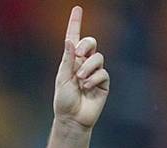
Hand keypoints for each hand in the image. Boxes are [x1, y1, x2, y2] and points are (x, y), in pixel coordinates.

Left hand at [54, 6, 108, 128]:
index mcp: (71, 60)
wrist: (72, 118)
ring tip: (81, 80)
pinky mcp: (103, 83)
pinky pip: (103, 72)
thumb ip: (67, 59)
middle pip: (91, 43)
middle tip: (78, 55)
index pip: (74, 38)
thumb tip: (70, 39)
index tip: (77, 9)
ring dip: (88, 67)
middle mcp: (83, 63)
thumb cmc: (64, 100)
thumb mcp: (63, 78)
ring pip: (98, 57)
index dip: (75, 23)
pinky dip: (94, 78)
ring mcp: (95, 72)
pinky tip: (87, 87)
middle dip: (86, 45)